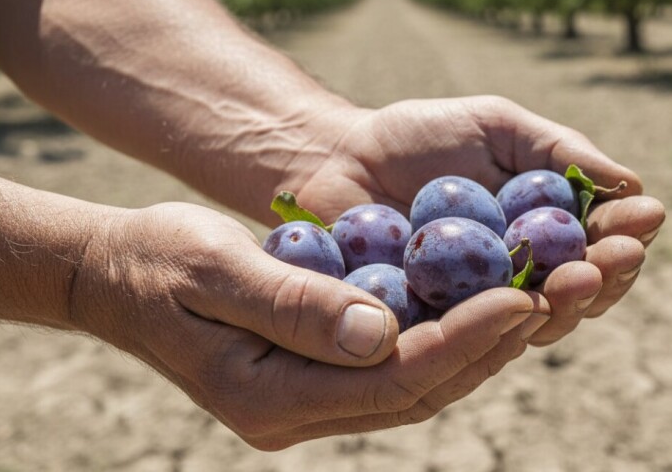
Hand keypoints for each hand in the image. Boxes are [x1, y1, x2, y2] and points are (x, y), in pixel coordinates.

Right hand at [70, 202, 549, 448]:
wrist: (120, 273)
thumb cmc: (157, 261)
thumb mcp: (215, 269)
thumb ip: (294, 304)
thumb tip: (381, 332)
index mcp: (271, 398)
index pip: (392, 381)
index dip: (463, 340)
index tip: (521, 297)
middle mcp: (299, 411)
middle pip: (417, 390)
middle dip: (489, 346)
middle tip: (551, 298)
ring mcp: (311, 396)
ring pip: (416, 381)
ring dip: (479, 343)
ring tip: (537, 298)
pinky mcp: (319, 371)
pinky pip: (397, 362)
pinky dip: (444, 332)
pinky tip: (483, 298)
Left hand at [284, 96, 664, 344]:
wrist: (337, 160)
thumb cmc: (420, 137)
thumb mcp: (498, 127)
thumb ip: (559, 151)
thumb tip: (633, 185)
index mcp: (547, 226)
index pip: (602, 241)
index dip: (626, 233)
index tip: (643, 218)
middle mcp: (525, 272)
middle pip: (583, 290)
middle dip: (607, 275)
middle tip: (612, 258)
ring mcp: (483, 304)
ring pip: (541, 320)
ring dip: (568, 305)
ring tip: (577, 279)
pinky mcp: (440, 328)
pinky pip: (480, 335)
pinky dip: (507, 325)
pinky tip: (524, 308)